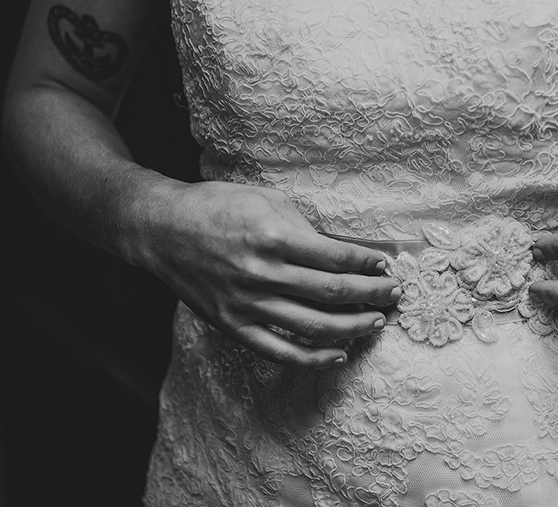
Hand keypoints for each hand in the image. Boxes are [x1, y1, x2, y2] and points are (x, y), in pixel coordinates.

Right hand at [136, 180, 399, 366]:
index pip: (336, 256)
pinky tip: (339, 353)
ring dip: (353, 327)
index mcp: (273, 236)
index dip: (368, 262)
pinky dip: (313, 358)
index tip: (388, 264)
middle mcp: (262, 273)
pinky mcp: (233, 325)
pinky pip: (280, 351)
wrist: (161, 230)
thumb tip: (344, 251)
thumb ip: (305, 228)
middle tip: (396, 295)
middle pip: (333, 293)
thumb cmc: (217, 207)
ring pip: (314, 326)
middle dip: (373, 294)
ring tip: (376, 322)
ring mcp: (247, 304)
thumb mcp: (266, 200)